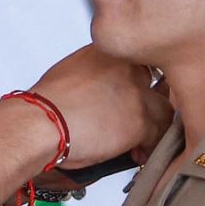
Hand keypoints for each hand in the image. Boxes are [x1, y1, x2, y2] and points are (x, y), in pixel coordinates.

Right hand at [31, 45, 169, 166]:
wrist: (40, 122)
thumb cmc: (45, 104)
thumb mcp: (70, 72)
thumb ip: (94, 74)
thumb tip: (101, 93)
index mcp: (107, 51)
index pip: (141, 60)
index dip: (141, 82)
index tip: (137, 96)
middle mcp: (126, 66)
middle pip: (159, 83)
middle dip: (153, 103)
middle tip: (144, 119)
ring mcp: (136, 93)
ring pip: (164, 110)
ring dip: (154, 127)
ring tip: (141, 141)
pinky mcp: (140, 120)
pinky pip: (157, 136)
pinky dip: (148, 147)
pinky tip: (136, 154)